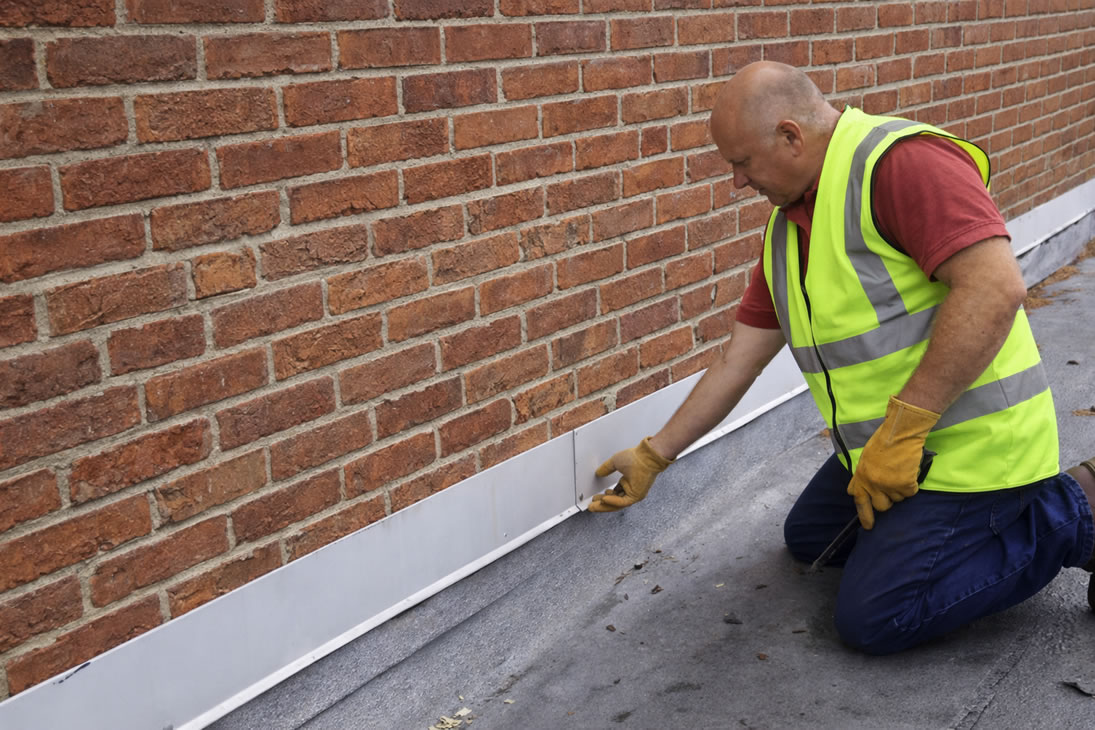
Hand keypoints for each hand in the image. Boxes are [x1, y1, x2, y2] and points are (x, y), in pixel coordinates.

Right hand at [590, 437, 672, 512]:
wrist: (645, 457)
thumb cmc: (636, 458)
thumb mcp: (616, 462)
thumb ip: (606, 468)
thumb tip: (599, 472)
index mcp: (628, 483)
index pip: (614, 494)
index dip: (603, 497)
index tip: (595, 498)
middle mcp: (632, 490)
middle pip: (614, 502)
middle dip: (601, 505)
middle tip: (592, 506)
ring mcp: (635, 494)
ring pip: (617, 504)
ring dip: (604, 505)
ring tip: (594, 505)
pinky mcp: (636, 496)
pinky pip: (622, 502)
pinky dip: (612, 501)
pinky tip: (604, 499)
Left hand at [847, 396, 939, 529]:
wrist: (899, 432)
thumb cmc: (883, 442)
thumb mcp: (865, 459)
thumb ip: (860, 477)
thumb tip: (852, 491)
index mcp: (861, 477)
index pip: (859, 501)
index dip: (865, 516)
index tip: (869, 526)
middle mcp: (872, 484)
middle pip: (881, 506)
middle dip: (888, 500)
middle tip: (893, 486)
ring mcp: (888, 485)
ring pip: (898, 499)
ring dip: (901, 489)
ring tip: (900, 471)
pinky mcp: (904, 484)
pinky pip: (910, 493)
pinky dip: (912, 484)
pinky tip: (909, 471)